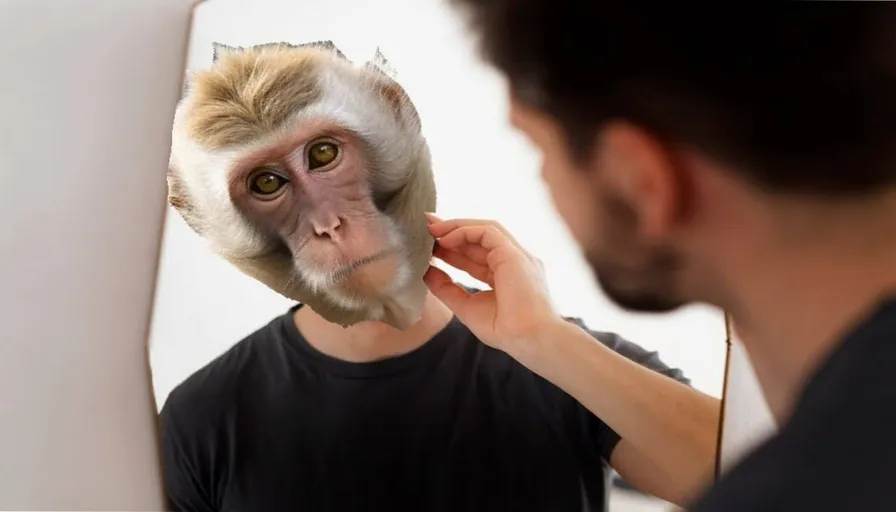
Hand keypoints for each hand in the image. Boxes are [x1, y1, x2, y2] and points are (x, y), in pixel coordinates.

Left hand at [423, 214, 562, 353]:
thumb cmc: (504, 330)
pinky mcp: (513, 253)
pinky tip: (446, 239)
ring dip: (456, 226)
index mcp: (506, 274)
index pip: (475, 255)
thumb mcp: (466, 306)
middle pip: (478, 239)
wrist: (527, 339)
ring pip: (484, 229)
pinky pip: (487, 231)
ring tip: (431, 228)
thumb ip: (446, 288)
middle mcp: (513, 261)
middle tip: (424, 226)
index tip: (429, 244)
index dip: (452, 248)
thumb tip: (426, 272)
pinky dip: (464, 231)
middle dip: (450, 231)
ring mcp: (515, 255)